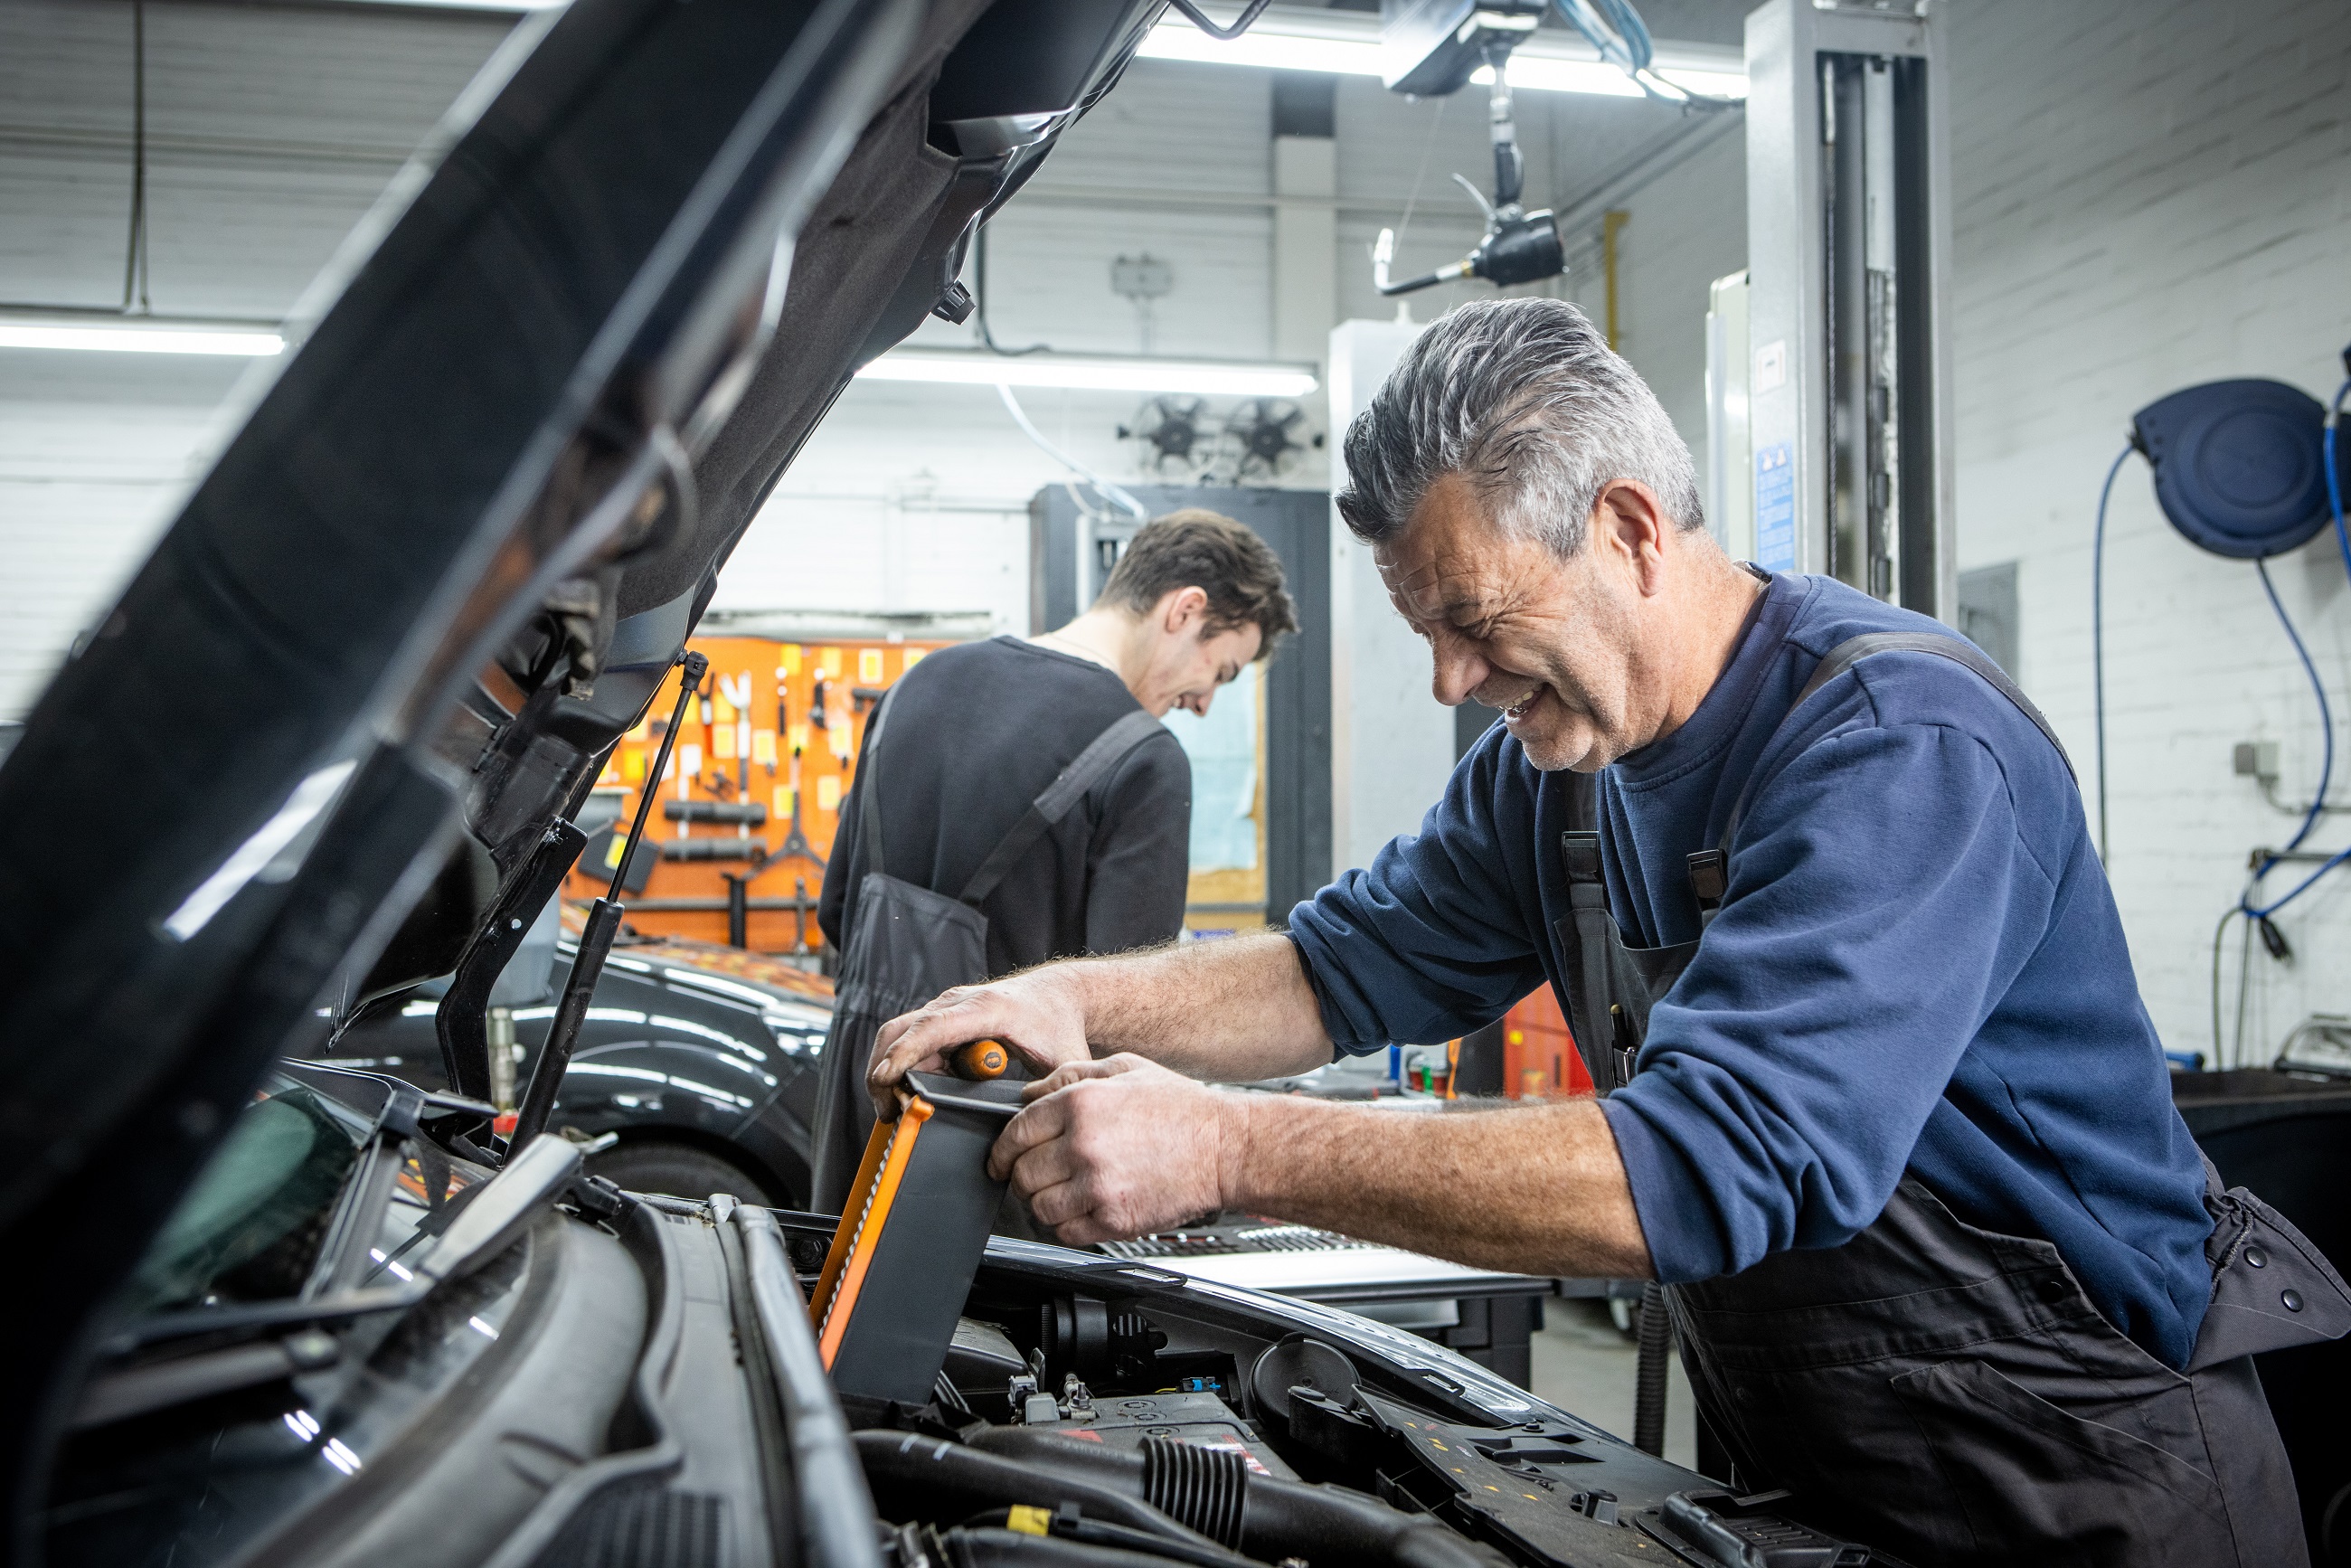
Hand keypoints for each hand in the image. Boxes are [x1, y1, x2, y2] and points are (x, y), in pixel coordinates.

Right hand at [867, 965, 1091, 1117]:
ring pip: (899, 1036)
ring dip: (889, 1072)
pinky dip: (902, 1068)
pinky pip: (911, 1042)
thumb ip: (1050, 1094)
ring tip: (895, 1112)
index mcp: (987, 1008)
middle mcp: (959, 1003)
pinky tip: (910, 1097)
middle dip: (884, 1070)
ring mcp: (947, 1010)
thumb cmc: (1059, 1027)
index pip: (933, 1027)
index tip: (885, 1080)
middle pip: (902, 1030)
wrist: (1058, 997)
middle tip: (887, 1113)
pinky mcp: (942, 1020)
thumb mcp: (1063, 1063)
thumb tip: (1028, 1128)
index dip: (905, 1053)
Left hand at [987, 1056, 1237, 1244]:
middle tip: (1036, 1175)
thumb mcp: (1125, 1068)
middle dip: (1022, 1176)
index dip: (1001, 1150)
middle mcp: (1084, 1145)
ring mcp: (1098, 1186)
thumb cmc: (1181, 1109)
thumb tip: (1029, 1094)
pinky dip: (1065, 1225)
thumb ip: (1070, 1075)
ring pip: (1038, 1207)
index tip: (1001, 1159)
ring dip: (1043, 1203)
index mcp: (1081, 1103)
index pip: (1015, 1133)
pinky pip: (1065, 1232)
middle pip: (1021, 1173)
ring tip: (1062, 1193)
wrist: (1226, 1149)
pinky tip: (1082, 1208)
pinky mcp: (1114, 1218)